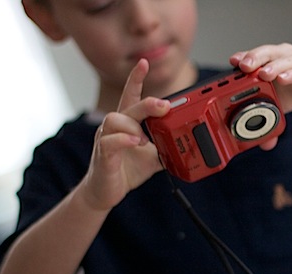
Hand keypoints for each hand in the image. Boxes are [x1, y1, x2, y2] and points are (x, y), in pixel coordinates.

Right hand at [82, 59, 170, 210]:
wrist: (105, 192)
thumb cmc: (126, 170)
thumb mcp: (152, 157)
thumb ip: (165, 146)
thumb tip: (188, 142)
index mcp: (127, 125)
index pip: (130, 96)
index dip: (136, 78)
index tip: (144, 62)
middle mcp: (115, 128)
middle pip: (128, 106)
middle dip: (147, 103)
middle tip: (164, 107)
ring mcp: (106, 140)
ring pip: (115, 119)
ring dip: (134, 125)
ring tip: (145, 139)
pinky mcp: (103, 155)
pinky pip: (109, 141)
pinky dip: (124, 140)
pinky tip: (135, 143)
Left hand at [229, 43, 291, 113]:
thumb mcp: (279, 104)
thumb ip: (269, 120)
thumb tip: (264, 143)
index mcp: (270, 61)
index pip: (254, 56)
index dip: (244, 57)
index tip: (233, 62)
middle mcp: (283, 56)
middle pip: (267, 52)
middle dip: (255, 58)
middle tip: (244, 67)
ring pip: (285, 59)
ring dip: (273, 66)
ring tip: (262, 74)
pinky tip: (283, 78)